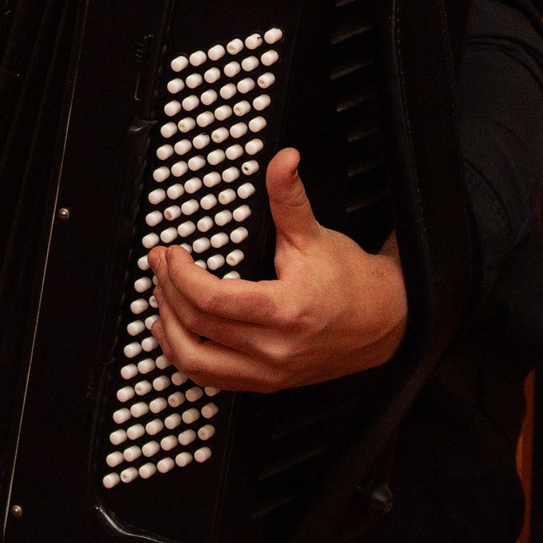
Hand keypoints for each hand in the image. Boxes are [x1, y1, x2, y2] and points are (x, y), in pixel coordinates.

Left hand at [146, 148, 406, 392]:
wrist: (383, 322)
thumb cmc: (350, 281)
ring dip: (168, 330)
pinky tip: (174, 335)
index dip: (180, 274)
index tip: (171, 253)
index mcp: (284, 310)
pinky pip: (212, 380)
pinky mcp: (266, 383)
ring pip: (197, 363)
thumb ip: (289, 196)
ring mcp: (269, 372)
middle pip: (197, 327)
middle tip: (158, 265)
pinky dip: (185, 358)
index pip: (212, 299)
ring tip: (160, 299)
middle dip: (167, 291)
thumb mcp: (315, 234)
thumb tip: (283, 159)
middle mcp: (274, 348)